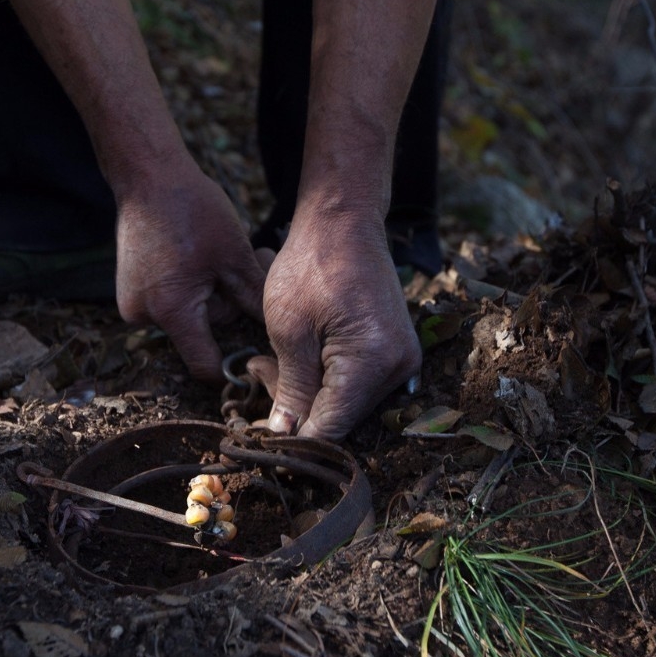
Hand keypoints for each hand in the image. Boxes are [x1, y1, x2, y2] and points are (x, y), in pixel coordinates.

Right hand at [114, 169, 266, 380]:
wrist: (148, 177)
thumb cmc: (192, 209)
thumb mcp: (234, 254)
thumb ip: (255, 298)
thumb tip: (276, 332)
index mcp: (171, 311)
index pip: (205, 365)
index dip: (233, 366)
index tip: (256, 358)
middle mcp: (144, 316)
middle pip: (201, 331)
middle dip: (225, 304)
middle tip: (241, 264)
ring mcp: (132, 304)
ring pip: (188, 314)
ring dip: (208, 292)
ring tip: (214, 254)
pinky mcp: (129, 291)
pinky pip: (171, 300)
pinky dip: (188, 285)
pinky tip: (193, 255)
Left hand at [259, 210, 419, 439]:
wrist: (343, 220)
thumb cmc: (310, 264)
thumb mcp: (288, 329)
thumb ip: (291, 388)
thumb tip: (284, 434)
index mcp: (373, 363)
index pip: (330, 428)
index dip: (291, 436)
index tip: (255, 429)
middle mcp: (398, 368)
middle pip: (338, 417)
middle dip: (292, 403)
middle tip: (256, 367)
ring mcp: (400, 359)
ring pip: (343, 401)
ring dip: (303, 387)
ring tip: (269, 354)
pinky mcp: (393, 350)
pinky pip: (353, 382)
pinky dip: (320, 374)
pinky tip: (296, 351)